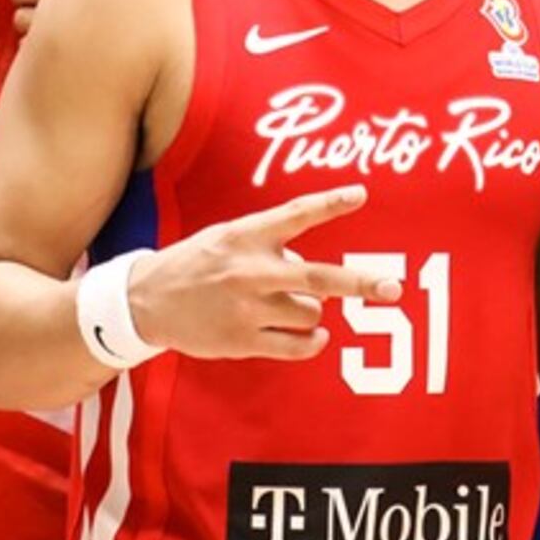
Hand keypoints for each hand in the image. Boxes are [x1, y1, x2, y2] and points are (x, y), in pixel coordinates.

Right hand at [127, 185, 397, 362]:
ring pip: (311, 313)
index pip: (296, 214)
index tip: (360, 194)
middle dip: (360, 284)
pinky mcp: (244, 339)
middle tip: (393, 289)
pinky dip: (312, 340)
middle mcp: (250, 270)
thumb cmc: (197, 264)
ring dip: (310, 312)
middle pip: (319, 278)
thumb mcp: (228, 238)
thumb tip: (314, 270)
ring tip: (283, 307)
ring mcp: (248, 307)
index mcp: (246, 235)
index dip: (330, 204)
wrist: (146, 301)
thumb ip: (269, 245)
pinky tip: (310, 335)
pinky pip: (298, 344)